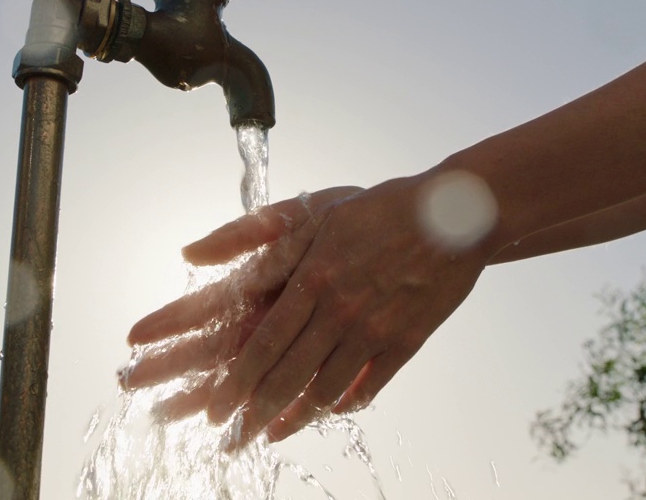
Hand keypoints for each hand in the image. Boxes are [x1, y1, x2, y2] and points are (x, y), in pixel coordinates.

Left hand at [125, 173, 491, 448]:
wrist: (454, 214)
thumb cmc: (380, 210)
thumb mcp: (313, 214)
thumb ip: (251, 238)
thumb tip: (190, 254)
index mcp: (312, 278)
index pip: (262, 343)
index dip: (235, 382)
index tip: (214, 409)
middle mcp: (339, 311)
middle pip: (287, 375)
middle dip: (253, 411)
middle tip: (232, 437)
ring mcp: (374, 330)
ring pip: (326, 390)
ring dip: (295, 418)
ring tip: (271, 435)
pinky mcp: (407, 342)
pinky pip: (370, 386)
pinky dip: (345, 404)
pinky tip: (328, 412)